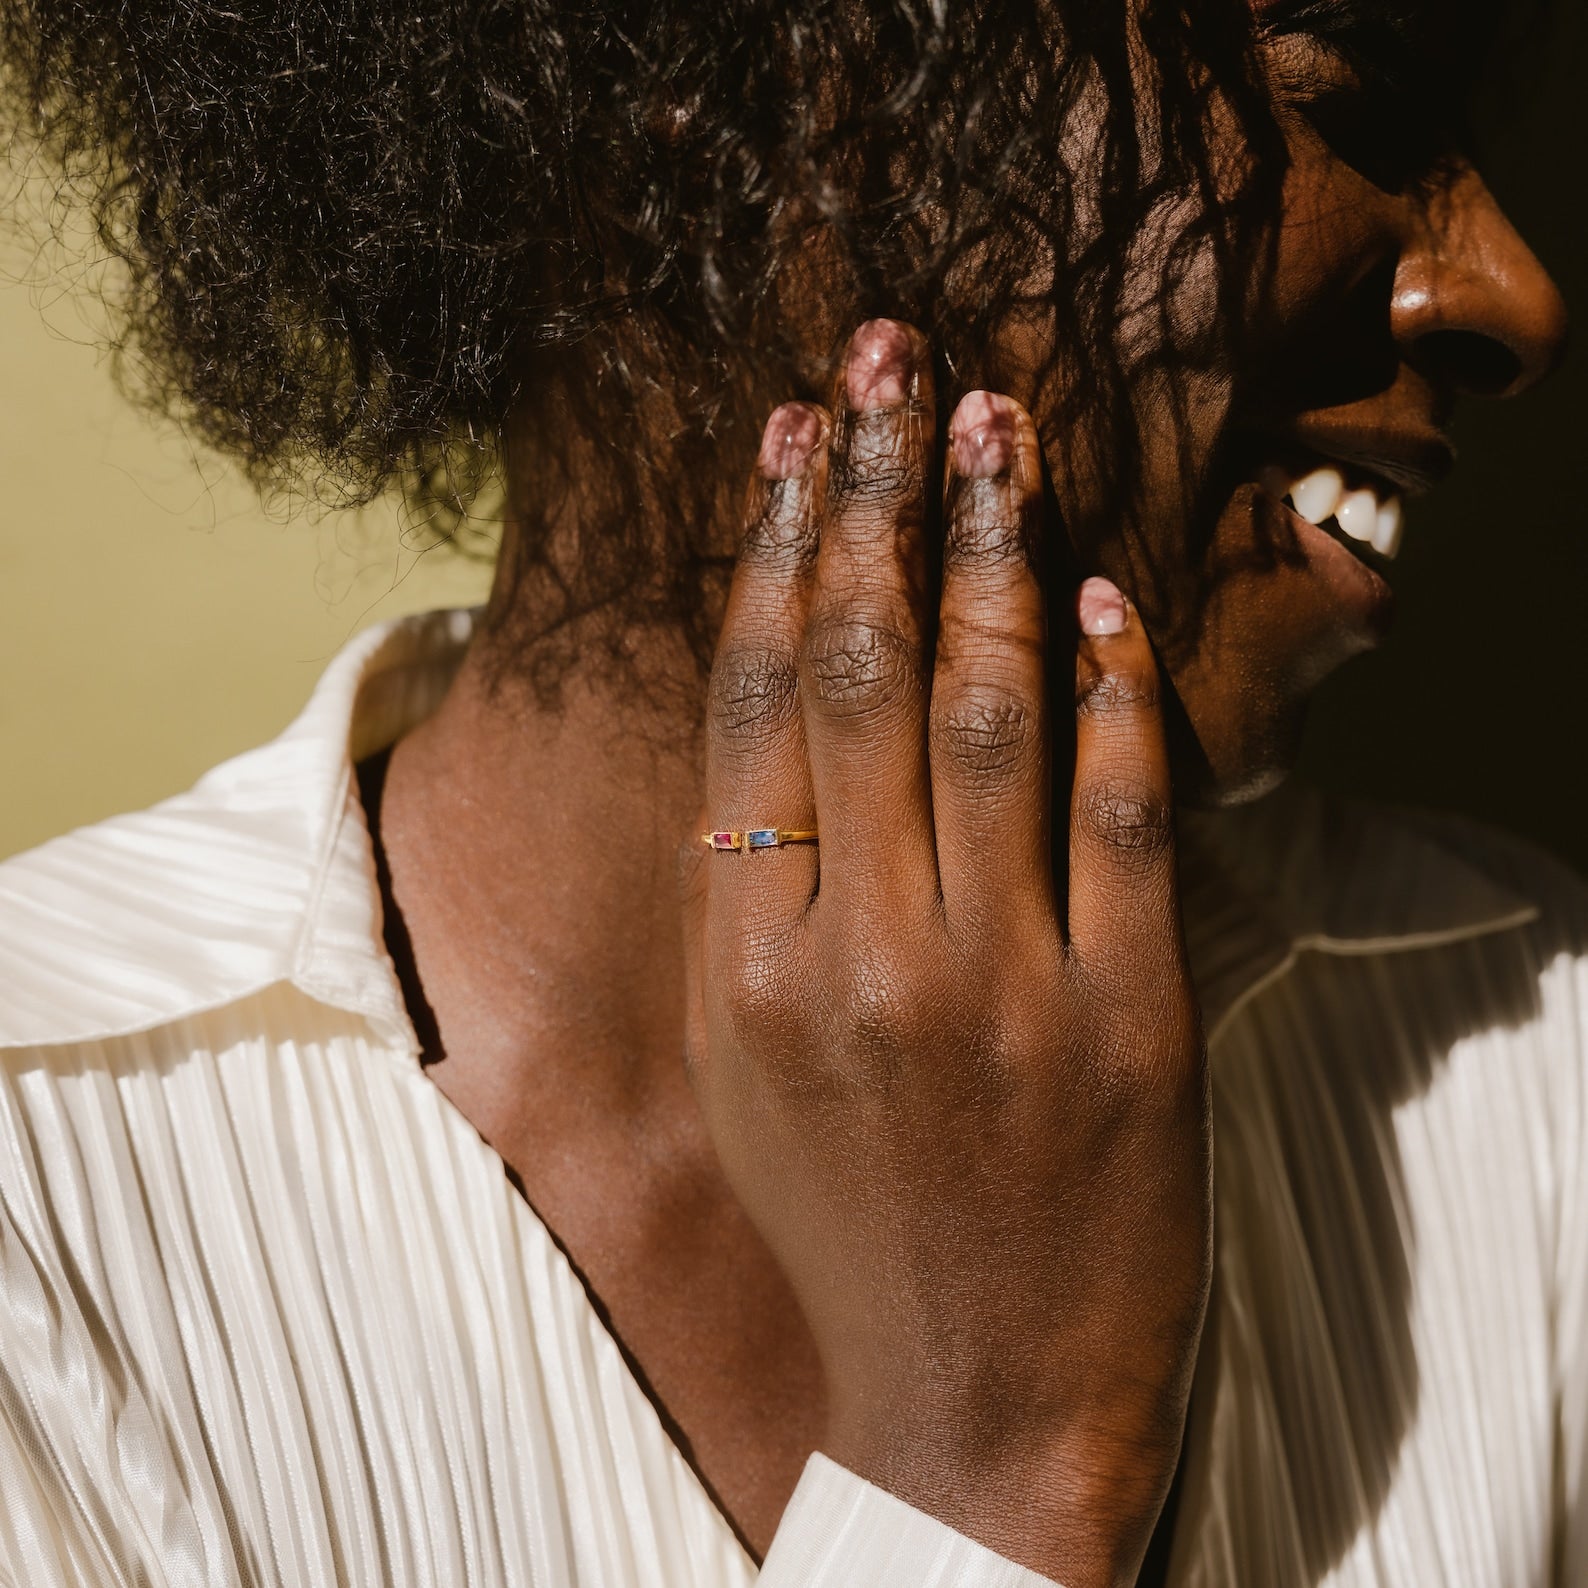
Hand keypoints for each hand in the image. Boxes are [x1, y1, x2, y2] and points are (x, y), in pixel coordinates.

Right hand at [680, 320, 1209, 1587]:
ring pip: (988, 715)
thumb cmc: (843, 1212)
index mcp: (746, 964)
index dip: (780, 550)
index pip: (755, 705)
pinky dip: (1111, 692)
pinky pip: (1120, 818)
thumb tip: (777, 694)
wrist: (972, 1390)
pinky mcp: (1130, 1022)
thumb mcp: (745, 1054)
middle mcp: (857, 957)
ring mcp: (1000, 987)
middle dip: (881, 497)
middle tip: (897, 363)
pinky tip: (1097, 593)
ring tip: (995, 428)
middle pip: (863, 675)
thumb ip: (750, 886)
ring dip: (992, 552)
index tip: (798, 434)